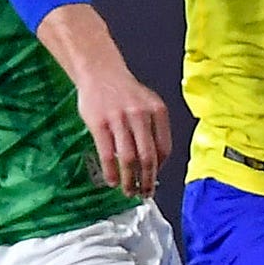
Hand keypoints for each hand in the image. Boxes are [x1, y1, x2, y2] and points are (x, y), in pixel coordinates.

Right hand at [77, 63, 171, 200]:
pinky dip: (111, 172)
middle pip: (148, 157)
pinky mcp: (99, 124)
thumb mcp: (147, 104)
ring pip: (128, 159)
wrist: (99, 71)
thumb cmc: (124, 91)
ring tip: (128, 191)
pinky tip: (112, 181)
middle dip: (147, 180)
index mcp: (157, 110)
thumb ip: (152, 129)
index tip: (155, 179)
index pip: (164, 148)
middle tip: (144, 193)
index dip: (160, 168)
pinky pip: (107, 154)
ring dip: (129, 180)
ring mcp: (119, 120)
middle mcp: (140, 115)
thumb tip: (153, 163)